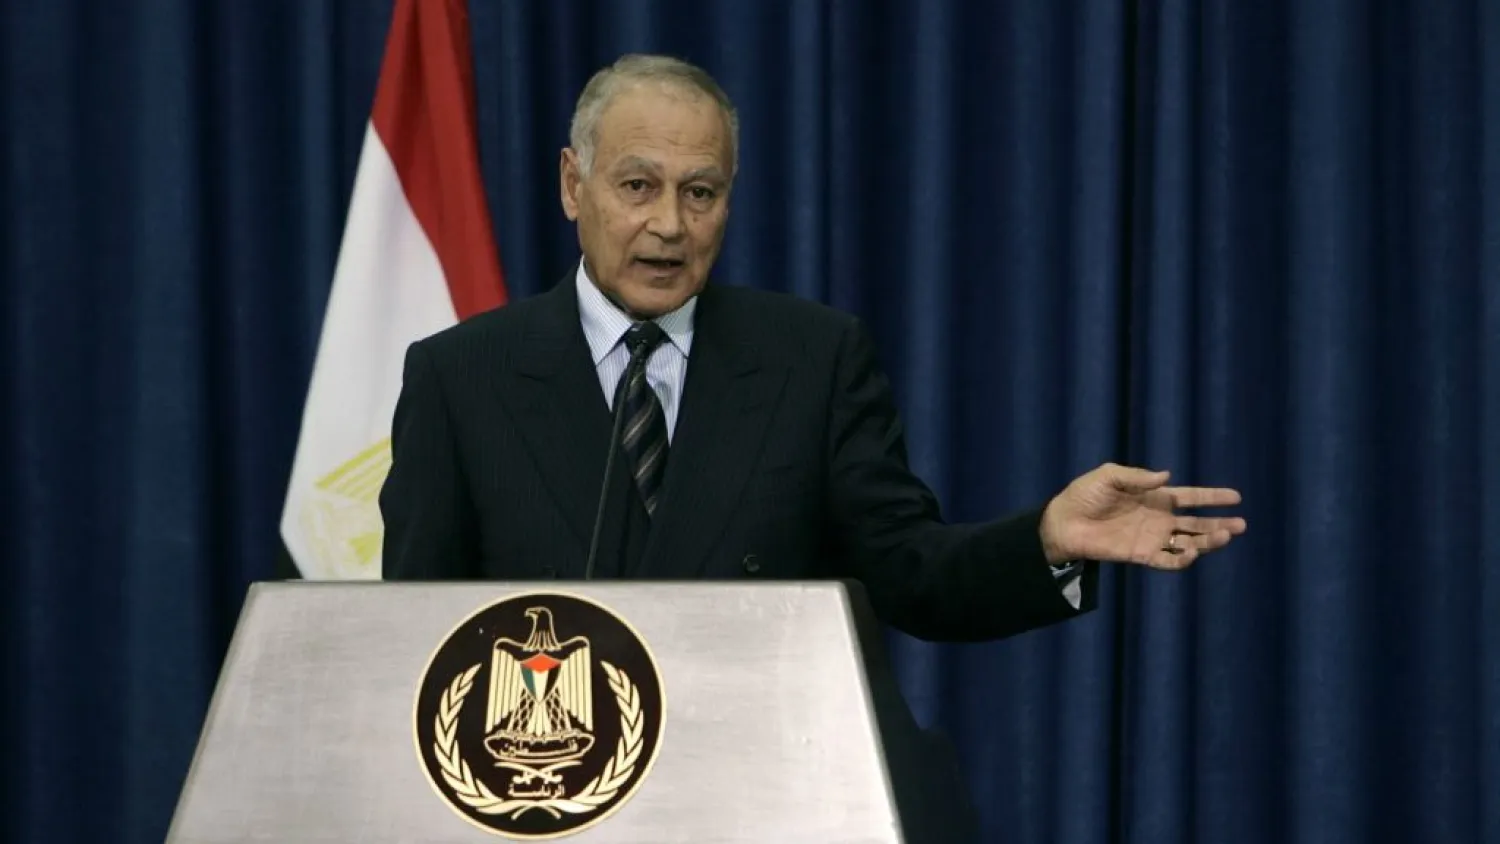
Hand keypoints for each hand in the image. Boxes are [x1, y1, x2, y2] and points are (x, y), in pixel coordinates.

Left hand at [1038, 463, 1245, 569]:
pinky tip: (1192, 551)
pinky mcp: (1141, 555)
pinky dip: (1182, 559)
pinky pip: (1168, 561)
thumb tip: (1167, 476)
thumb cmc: (1084, 495)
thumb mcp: (1109, 476)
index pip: (1190, 498)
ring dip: (1208, 542)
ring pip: (1189, 543)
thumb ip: (1138, 476)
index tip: (1236, 497)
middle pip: (1196, 524)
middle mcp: (1158, 519)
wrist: (1063, 522)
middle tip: (1241, 525)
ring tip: (1226, 536)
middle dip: (1219, 524)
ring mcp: (1151, 538)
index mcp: (1155, 498)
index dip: (1212, 497)